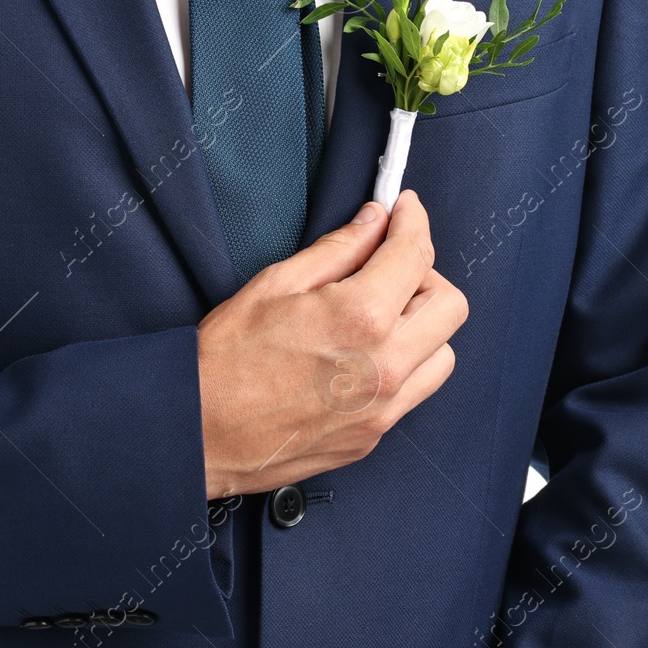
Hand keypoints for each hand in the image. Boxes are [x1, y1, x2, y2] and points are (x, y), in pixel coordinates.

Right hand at [195, 191, 465, 498]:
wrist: (198, 432)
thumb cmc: (224, 359)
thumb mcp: (275, 284)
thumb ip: (336, 250)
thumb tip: (373, 222)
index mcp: (361, 318)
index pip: (415, 254)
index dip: (412, 221)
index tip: (404, 210)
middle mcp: (386, 367)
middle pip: (450, 305)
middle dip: (425, 275)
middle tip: (388, 267)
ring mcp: (383, 409)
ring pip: (442, 353)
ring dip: (422, 326)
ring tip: (377, 317)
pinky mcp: (372, 437)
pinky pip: (413, 391)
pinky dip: (401, 364)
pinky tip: (360, 356)